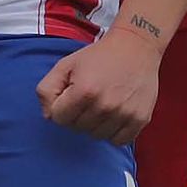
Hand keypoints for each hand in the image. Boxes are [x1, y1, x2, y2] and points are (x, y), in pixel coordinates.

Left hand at [36, 26, 161, 144]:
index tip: (72, 94)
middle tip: (89, 96)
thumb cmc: (99, 56)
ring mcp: (124, 114)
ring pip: (97, 136)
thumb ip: (47, 90)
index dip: (61, 106)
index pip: (59, 119)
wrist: (136, 46)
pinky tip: (115, 114)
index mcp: (84, 91)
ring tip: (102, 103)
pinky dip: (114, 131)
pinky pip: (118, 141)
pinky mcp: (140, 119)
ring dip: (95, 124)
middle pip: (77, 128)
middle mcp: (105, 105)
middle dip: (78, 115)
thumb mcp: (66, 64)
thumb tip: (48, 115)